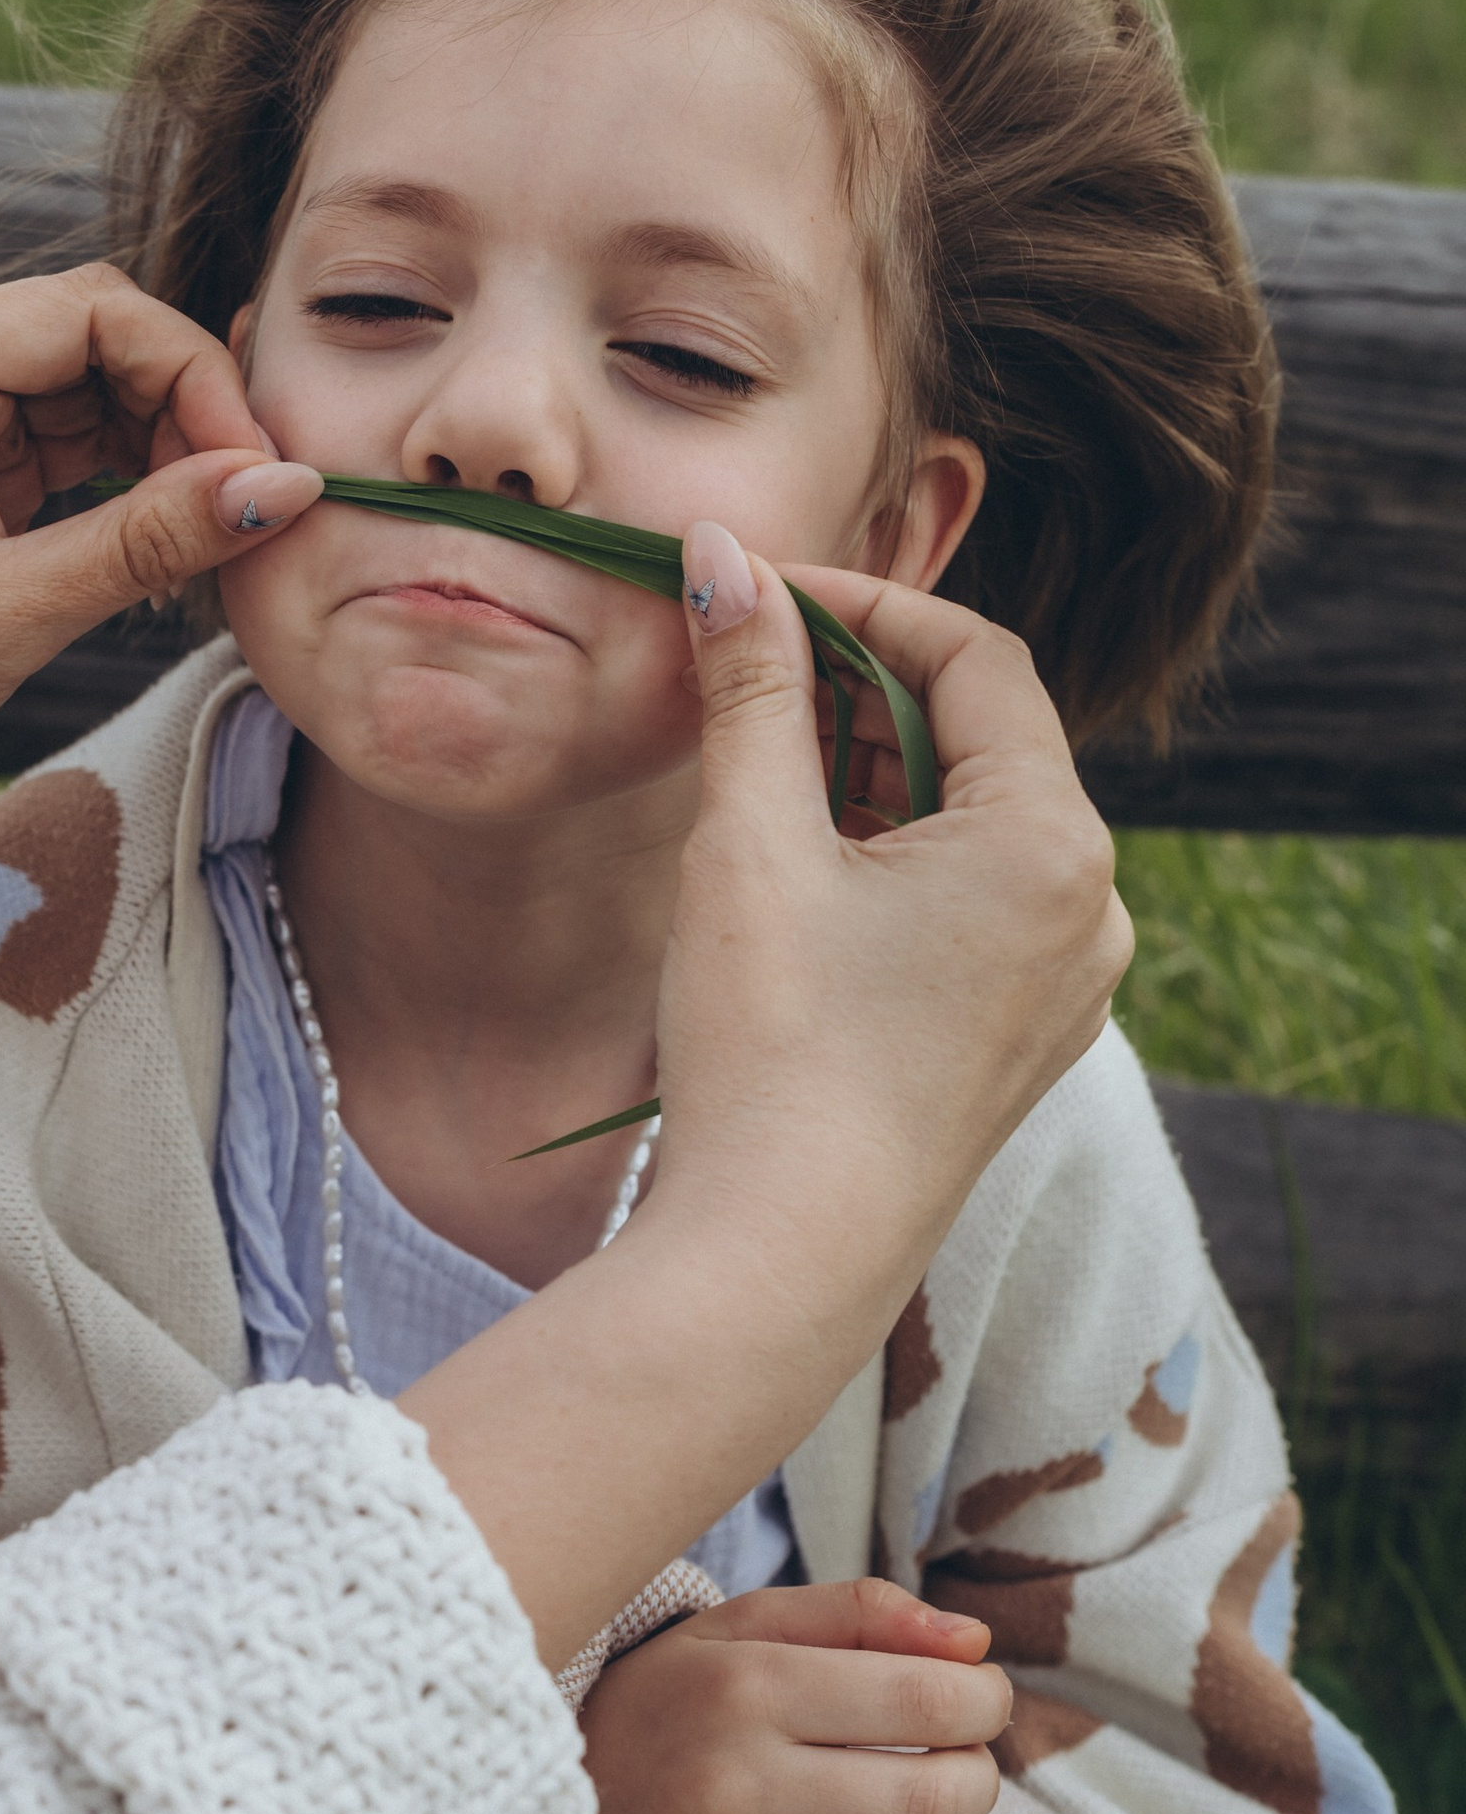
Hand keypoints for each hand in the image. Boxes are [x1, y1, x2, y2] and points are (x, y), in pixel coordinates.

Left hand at [0, 267, 319, 1163]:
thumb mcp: (7, 614)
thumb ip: (148, 540)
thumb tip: (282, 488)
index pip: (92, 309)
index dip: (191, 373)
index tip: (255, 466)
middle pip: (96, 333)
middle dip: (186, 405)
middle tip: (252, 501)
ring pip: (87, 383)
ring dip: (162, 442)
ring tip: (214, 527)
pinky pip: (60, 434)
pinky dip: (122, 473)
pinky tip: (166, 532)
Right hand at [583, 1580, 1010, 1813]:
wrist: (514, 1793)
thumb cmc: (655, 1702)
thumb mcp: (736, 1628)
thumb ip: (858, 1614)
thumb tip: (976, 1642)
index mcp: (745, 1685)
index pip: (928, 1704)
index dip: (982, 1703)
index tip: (974, 1703)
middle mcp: (732, 1782)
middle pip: (929, 1801)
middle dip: (970, 1780)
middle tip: (947, 1767)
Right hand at [654, 534, 1133, 1365]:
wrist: (780, 1258)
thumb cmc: (771, 1052)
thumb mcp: (751, 844)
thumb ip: (750, 687)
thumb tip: (721, 555)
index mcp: (1054, 847)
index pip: (978, 660)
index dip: (864, 605)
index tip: (760, 591)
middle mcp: (1093, 910)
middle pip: (981, 739)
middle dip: (857, 690)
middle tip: (741, 669)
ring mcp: (1064, 984)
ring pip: (970, 823)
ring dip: (866, 775)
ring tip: (751, 769)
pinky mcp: (1018, 1038)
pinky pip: (969, 903)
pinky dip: (889, 858)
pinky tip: (794, 868)